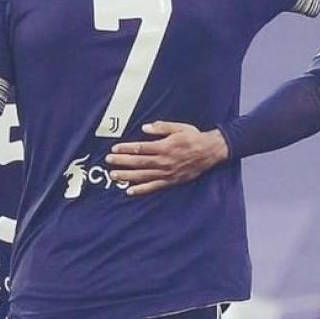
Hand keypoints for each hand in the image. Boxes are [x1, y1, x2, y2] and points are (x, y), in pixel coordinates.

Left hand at [106, 122, 228, 195]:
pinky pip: (153, 186)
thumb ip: (161, 127)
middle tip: (108, 161)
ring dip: (127, 176)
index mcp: (165, 147)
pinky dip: (141, 189)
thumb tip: (145, 127)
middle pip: (138, 162)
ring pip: (143, 176)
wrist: (211, 151)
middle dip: (122, 162)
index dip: (126, 149)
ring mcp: (167, 173)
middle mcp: (164, 161)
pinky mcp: (171, 181)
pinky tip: (130, 191)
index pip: (140, 148)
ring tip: (114, 175)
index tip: (114, 149)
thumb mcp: (179, 127)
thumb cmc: (194, 137)